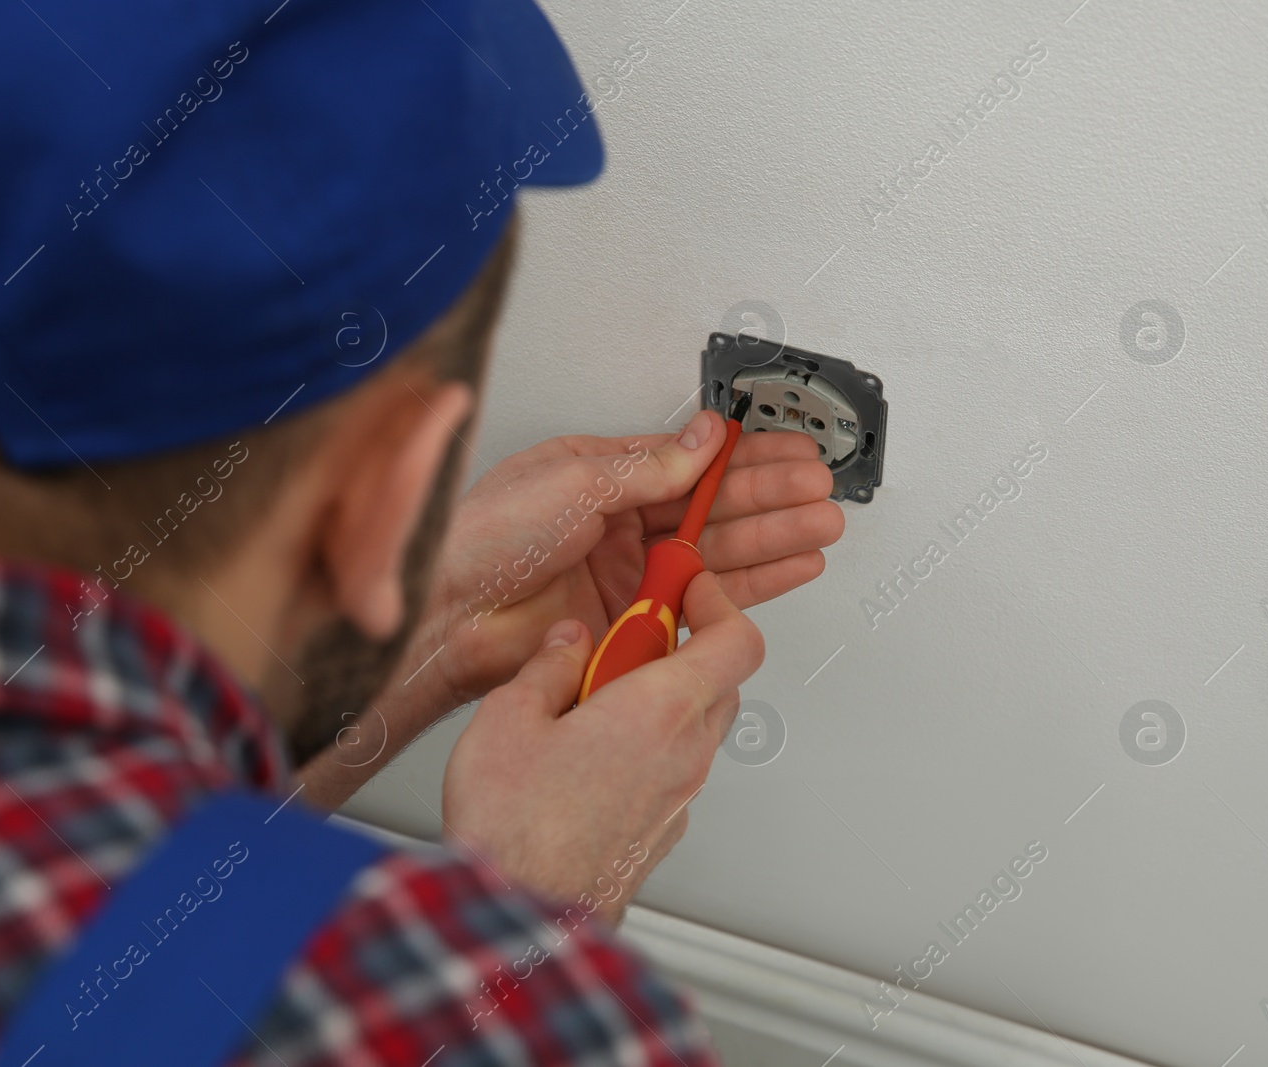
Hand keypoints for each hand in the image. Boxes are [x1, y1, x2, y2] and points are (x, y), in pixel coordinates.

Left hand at [298, 410, 840, 806]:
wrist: (448, 614)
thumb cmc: (481, 538)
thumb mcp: (573, 479)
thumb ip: (650, 464)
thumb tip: (702, 436)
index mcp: (601, 476)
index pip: (692, 462)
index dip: (746, 457)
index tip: (790, 449)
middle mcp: (619, 524)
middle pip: (716, 507)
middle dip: (773, 496)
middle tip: (820, 491)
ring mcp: (629, 575)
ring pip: (720, 552)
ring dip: (773, 538)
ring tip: (819, 526)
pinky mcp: (635, 621)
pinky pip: (706, 600)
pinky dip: (752, 584)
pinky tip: (786, 569)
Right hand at [440, 572, 763, 921]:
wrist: (523, 919)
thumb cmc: (517, 830)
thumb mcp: (509, 717)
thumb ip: (548, 666)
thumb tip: (567, 642)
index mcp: (659, 710)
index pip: (737, 639)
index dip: (717, 601)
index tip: (682, 585)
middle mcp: (684, 754)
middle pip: (720, 679)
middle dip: (680, 646)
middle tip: (624, 636)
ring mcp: (678, 798)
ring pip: (696, 726)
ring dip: (660, 699)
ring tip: (589, 699)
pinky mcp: (661, 832)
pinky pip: (672, 769)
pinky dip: (648, 746)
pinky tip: (588, 753)